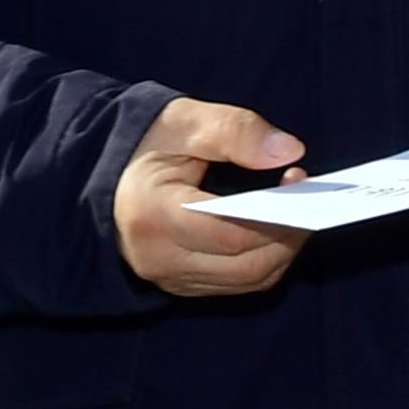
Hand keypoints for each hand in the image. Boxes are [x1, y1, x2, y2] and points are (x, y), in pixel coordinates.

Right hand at [115, 96, 310, 297]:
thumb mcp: (184, 122)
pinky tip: (274, 226)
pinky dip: (263, 258)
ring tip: (295, 208)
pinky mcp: (180, 286)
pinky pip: (235, 283)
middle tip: (308, 194)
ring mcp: (169, 279)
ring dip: (282, 248)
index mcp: (154, 215)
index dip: (275, 213)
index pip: (229, 233)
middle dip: (288, 234)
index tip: (299, 179)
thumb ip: (236, 131)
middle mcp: (159, 259)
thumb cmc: (144, 145)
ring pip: (247, 279)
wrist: (100, 177)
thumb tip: (289, 151)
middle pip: (246, 265)